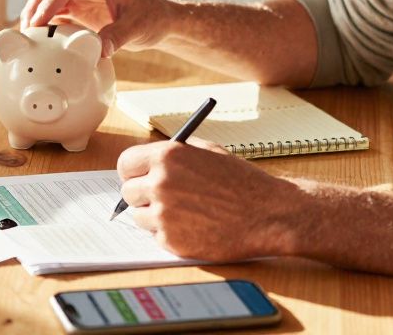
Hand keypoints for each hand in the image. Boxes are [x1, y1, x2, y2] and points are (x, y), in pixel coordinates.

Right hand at [20, 0, 174, 56]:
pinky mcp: (79, 10)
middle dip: (34, 7)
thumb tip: (97, 51)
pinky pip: (55, 14)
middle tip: (26, 31)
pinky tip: (39, 40)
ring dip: (36, 16)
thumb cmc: (152, 18)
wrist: (160, 21)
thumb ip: (116, 37)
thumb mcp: (137, 28)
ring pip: (48, 0)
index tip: (36, 23)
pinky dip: (45, 25)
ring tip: (28, 37)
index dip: (48, 4)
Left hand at [116, 139, 305, 260]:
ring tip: (185, 213)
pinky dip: (169, 233)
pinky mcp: (171, 241)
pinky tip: (194, 226)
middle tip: (160, 198)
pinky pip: (156, 236)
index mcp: (167, 157)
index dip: (133, 171)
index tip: (139, 176)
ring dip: (154, 216)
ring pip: (139, 216)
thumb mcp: (208, 152)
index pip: (125, 163)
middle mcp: (160, 184)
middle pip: (128, 192)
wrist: (267, 214)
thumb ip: (176, 153)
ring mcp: (164, 215)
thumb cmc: (242, 182)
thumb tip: (151, 159)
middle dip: (142, 195)